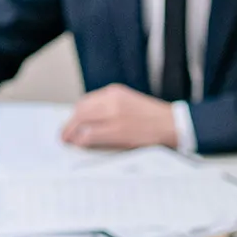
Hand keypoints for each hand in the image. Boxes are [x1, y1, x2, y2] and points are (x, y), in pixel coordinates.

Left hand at [61, 84, 177, 149]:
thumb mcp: (130, 103)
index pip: (86, 101)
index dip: (76, 114)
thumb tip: (89, 120)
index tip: (72, 123)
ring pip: (81, 121)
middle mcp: (112, 100)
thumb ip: (110, 107)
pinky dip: (81, 140)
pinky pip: (90, 134)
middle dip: (69, 123)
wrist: (172, 124)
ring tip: (68, 141)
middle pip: (80, 110)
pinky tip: (80, 144)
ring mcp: (114, 115)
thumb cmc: (153, 118)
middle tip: (64, 134)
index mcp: (115, 92)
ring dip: (71, 132)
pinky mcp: (117, 130)